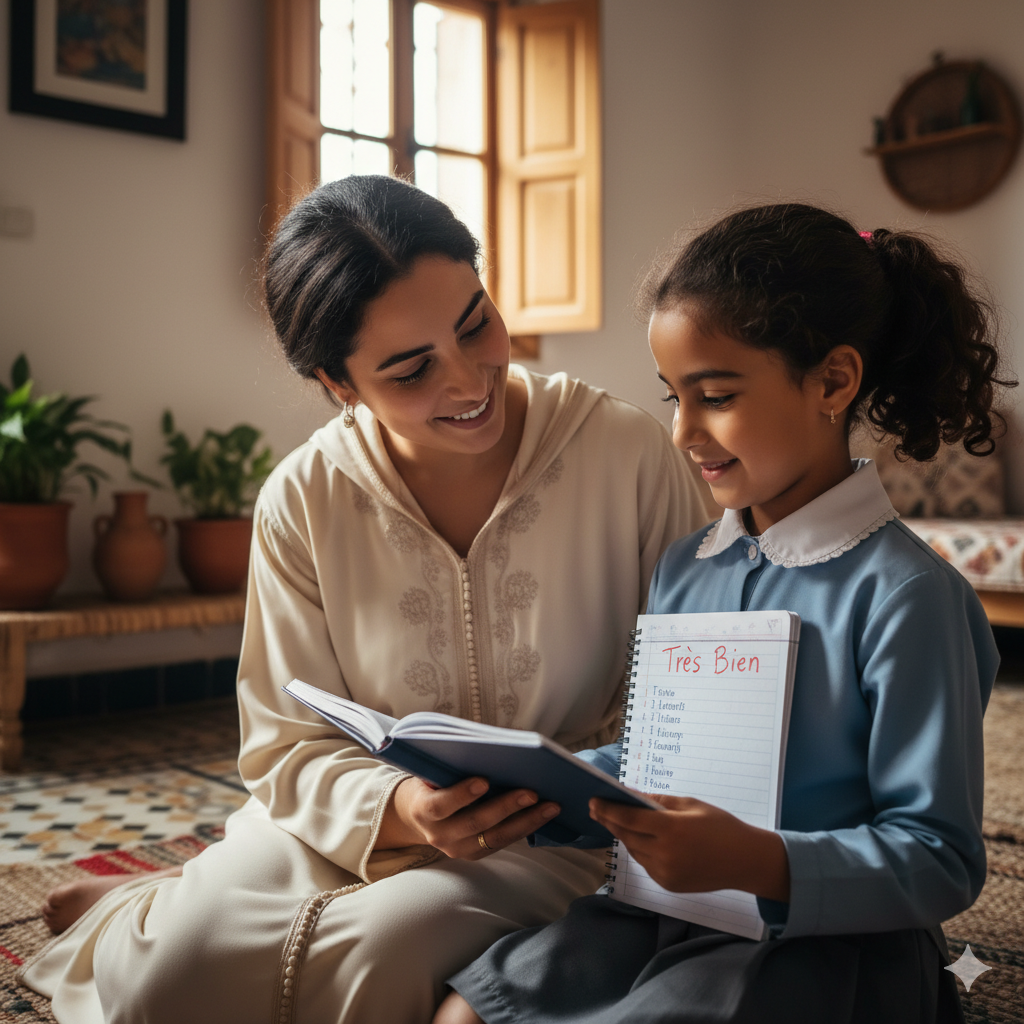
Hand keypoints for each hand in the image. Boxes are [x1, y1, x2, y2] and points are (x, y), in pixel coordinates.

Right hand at [376, 776, 559, 859]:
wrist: (416, 816)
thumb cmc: (430, 783)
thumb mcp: (430, 773)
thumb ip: (449, 767)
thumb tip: (486, 750)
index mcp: (423, 810)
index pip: (441, 805)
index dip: (462, 794)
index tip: (484, 780)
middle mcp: (439, 835)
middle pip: (475, 823)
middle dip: (506, 807)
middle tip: (531, 793)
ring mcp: (458, 849)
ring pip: (495, 838)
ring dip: (526, 822)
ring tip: (550, 806)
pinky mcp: (474, 855)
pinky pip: (502, 842)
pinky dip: (525, 828)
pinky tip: (543, 815)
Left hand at [590, 794, 789, 900]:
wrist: (745, 861)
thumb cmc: (720, 826)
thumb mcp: (691, 805)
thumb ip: (660, 802)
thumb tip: (634, 796)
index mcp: (671, 829)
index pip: (630, 817)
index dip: (608, 809)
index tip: (593, 801)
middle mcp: (665, 853)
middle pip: (626, 835)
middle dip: (609, 821)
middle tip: (596, 809)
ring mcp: (665, 872)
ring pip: (634, 851)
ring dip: (624, 836)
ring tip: (614, 821)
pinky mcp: (668, 884)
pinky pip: (646, 864)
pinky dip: (639, 850)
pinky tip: (637, 839)